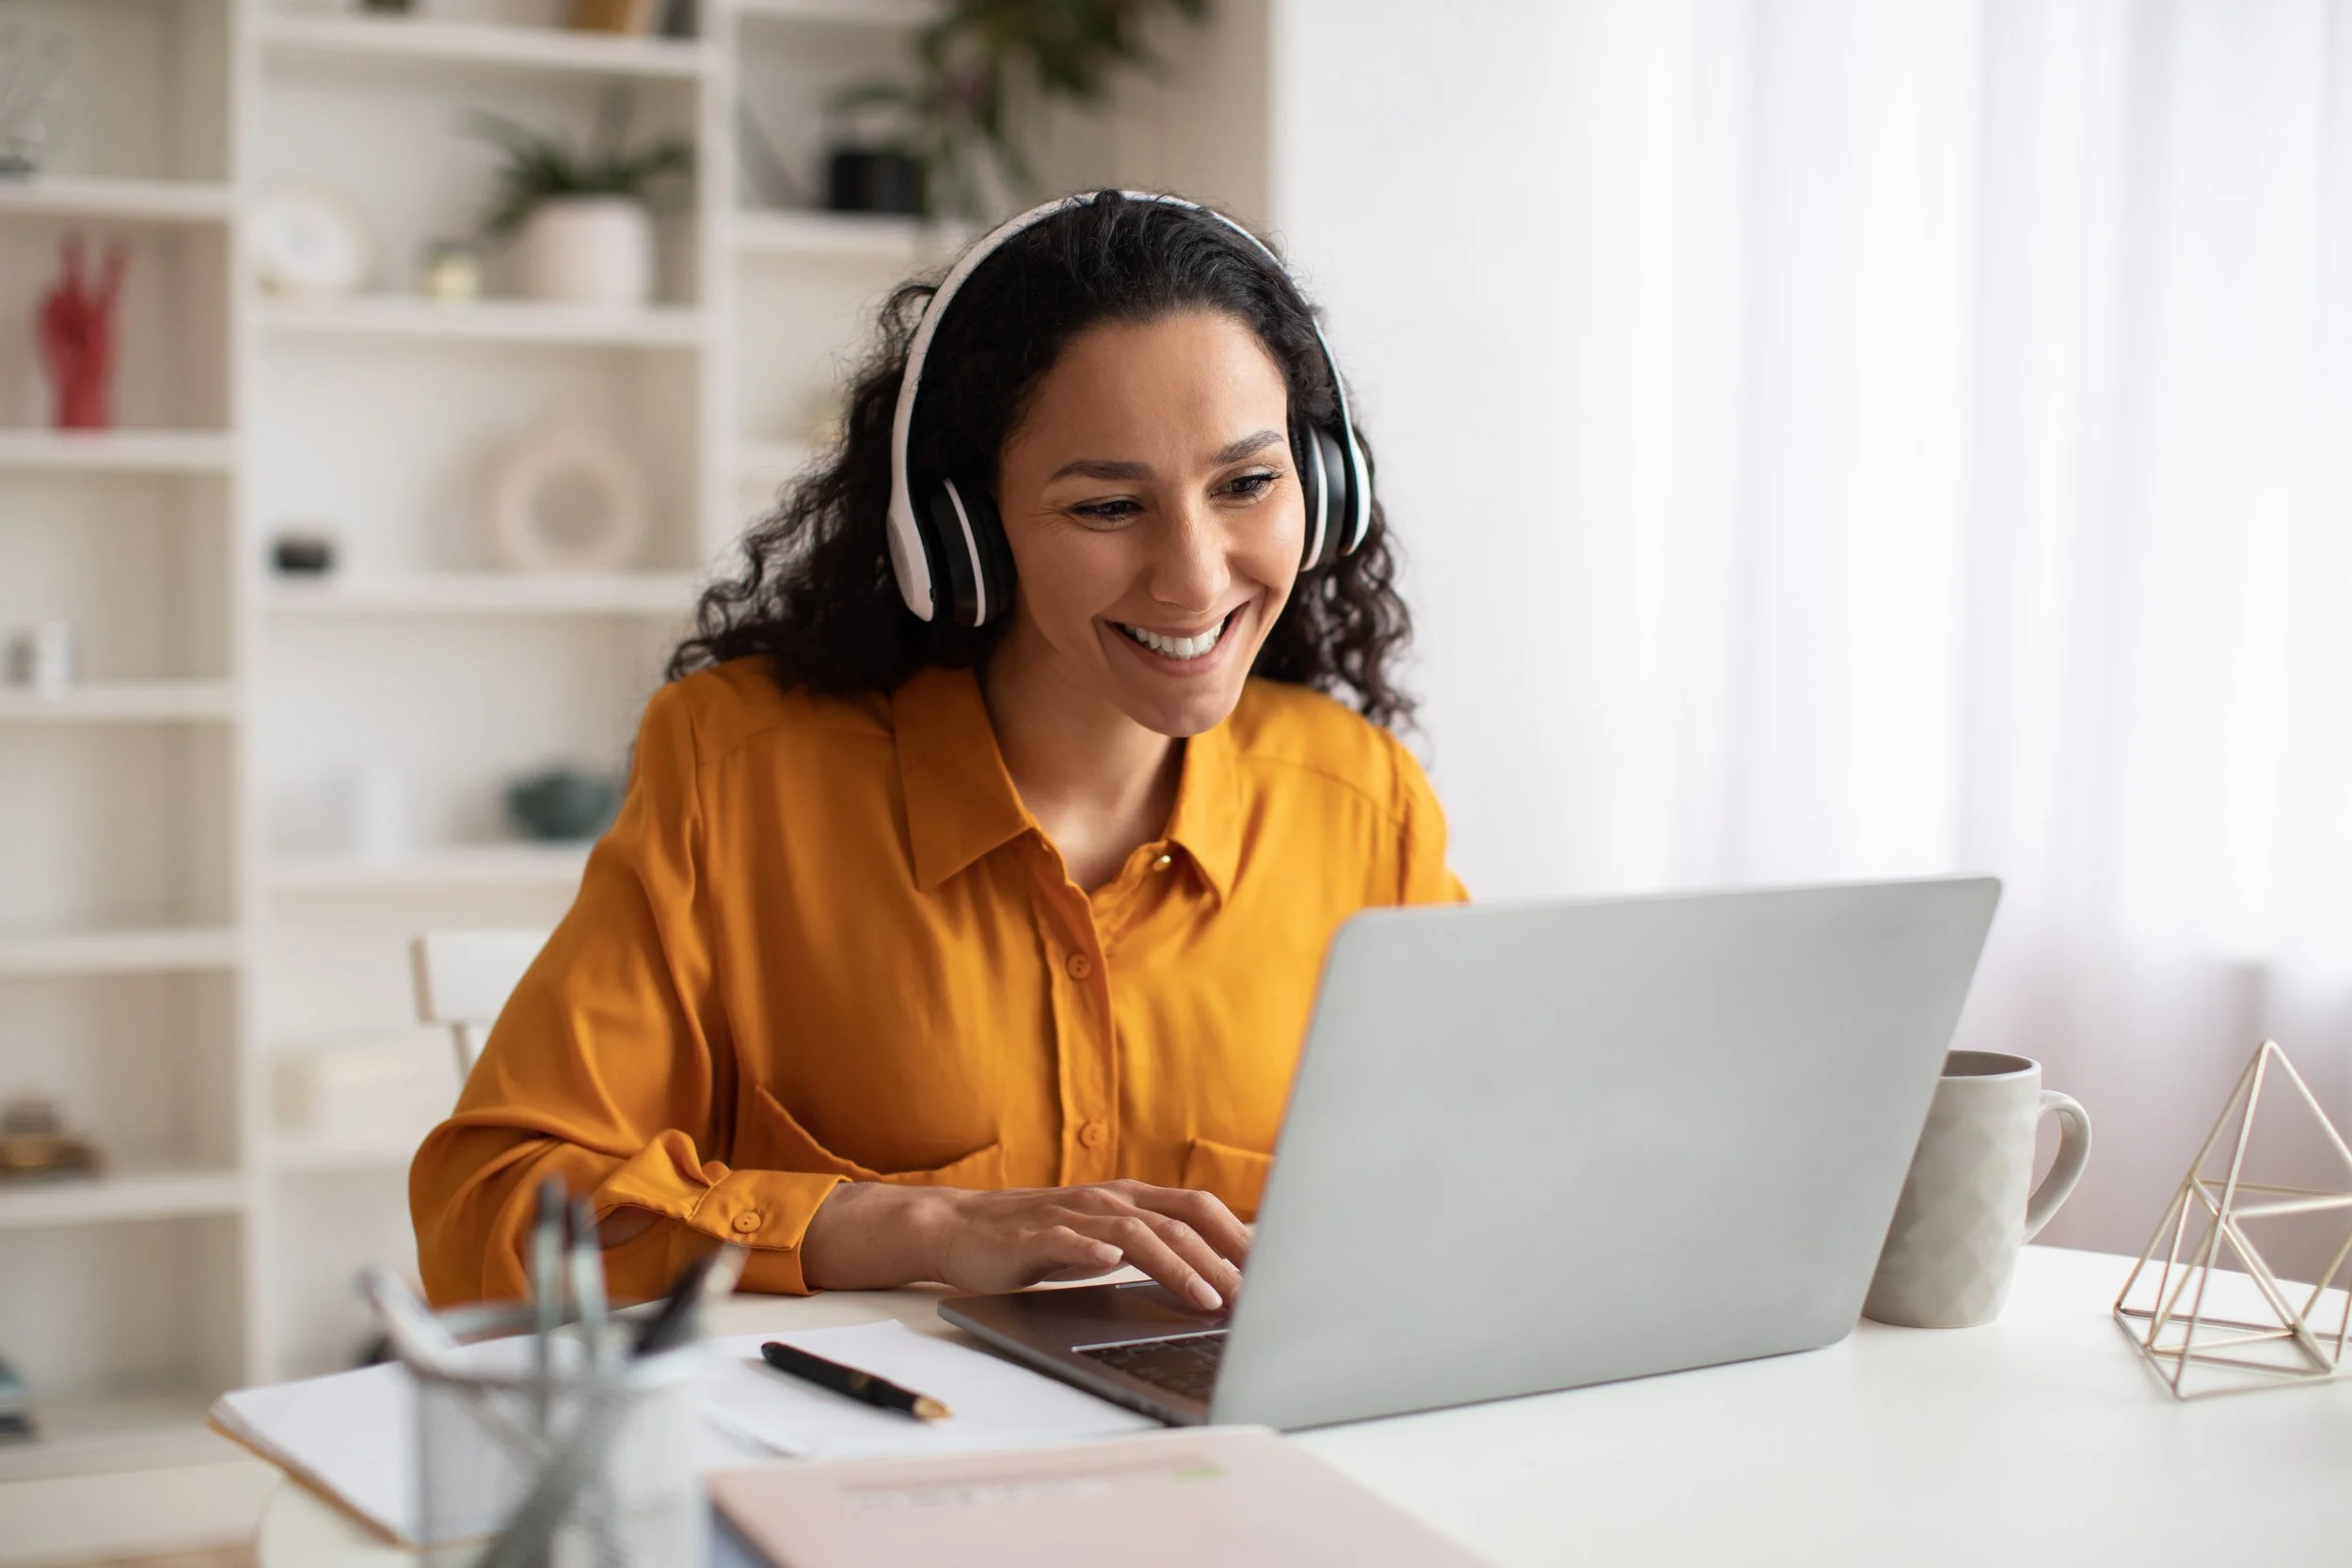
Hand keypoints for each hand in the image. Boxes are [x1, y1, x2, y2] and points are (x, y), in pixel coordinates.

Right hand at [802, 1179, 1249, 1309]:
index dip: (1239, 1235)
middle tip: (1253, 1296)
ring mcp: (1070, 1215)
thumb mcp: (1104, 1238)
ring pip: (1135, 1234)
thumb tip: (1217, 1274)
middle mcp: (1107, 1200)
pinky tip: (1113, 1266)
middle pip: (1178, 1221)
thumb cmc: (1038, 1238)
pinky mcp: (1032, 1236)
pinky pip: (1067, 1241)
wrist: (960, 1230)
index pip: (1198, 1208)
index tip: (1275, 1268)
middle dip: (1221, 1258)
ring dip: (1175, 1266)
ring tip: (1204, 1298)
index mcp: (1129, 1199)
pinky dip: (1093, 1251)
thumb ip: (1152, 1246)